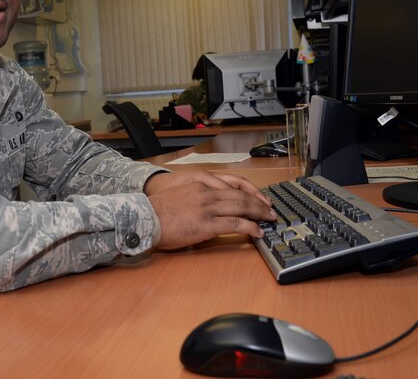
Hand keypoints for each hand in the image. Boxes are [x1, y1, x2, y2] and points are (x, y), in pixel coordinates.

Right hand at [144, 172, 276, 249]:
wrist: (146, 218)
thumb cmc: (159, 211)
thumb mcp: (181, 196)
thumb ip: (197, 198)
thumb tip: (209, 208)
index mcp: (201, 185)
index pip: (233, 185)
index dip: (250, 192)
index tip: (259, 198)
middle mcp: (207, 193)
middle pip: (241, 196)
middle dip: (259, 203)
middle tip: (271, 210)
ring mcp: (208, 208)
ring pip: (242, 207)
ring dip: (259, 214)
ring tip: (269, 220)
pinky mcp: (207, 224)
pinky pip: (235, 225)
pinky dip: (250, 228)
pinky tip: (257, 232)